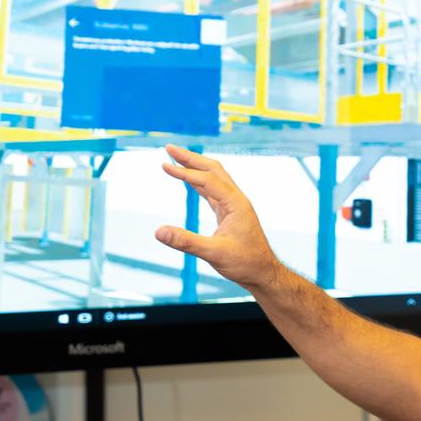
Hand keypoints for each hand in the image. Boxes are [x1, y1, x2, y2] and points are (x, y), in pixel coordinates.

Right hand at [154, 144, 283, 290]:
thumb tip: (158, 231)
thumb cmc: (244, 263)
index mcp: (236, 204)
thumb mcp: (213, 253)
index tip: (164, 165)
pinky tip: (189, 180)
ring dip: (195, 167)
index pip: (208, 181)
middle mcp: (236, 200)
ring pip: (213, 178)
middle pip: (213, 170)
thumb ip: (185, 241)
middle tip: (169, 147)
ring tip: (175, 158)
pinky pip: (212, 191)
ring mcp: (233, 205)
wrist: (263, 273)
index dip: (185, 173)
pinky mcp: (229, 213)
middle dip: (191, 158)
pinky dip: (198, 182)